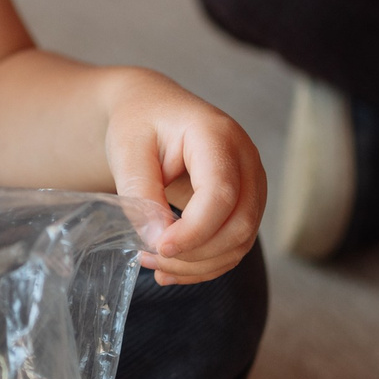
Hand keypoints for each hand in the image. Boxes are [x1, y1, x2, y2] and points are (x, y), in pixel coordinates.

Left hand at [101, 73, 266, 284]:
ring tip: (154, 264)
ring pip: (240, 241)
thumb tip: (157, 242)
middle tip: (149, 258)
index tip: (158, 248)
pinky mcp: (246, 202)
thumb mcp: (127, 150)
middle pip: (239, 224)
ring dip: (198, 264)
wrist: (152, 109)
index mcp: (217, 135)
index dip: (193, 230)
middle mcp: (245, 158)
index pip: (220, 194)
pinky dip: (205, 264)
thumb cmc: (139, 123)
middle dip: (195, 254)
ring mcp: (251, 182)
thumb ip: (141, 193)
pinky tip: (172, 268)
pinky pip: (235, 245)